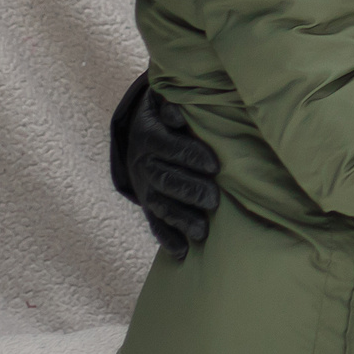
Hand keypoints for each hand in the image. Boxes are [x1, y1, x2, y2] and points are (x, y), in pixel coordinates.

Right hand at [109, 73, 220, 258]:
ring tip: (202, 232)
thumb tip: (177, 113)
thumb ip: (170, 102)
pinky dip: (167, 238)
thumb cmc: (164, 113)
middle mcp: (143, 163)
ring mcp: (145, 187)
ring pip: (161, 205)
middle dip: (190, 191)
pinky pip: (154, 224)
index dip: (189, 155)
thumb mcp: (161, 100)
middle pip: (165, 179)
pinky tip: (182, 253)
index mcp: (148, 135)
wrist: (139, 132)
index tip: (214, 165)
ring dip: (181, 219)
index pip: (167, 146)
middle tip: (214, 200)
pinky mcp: (148, 204)